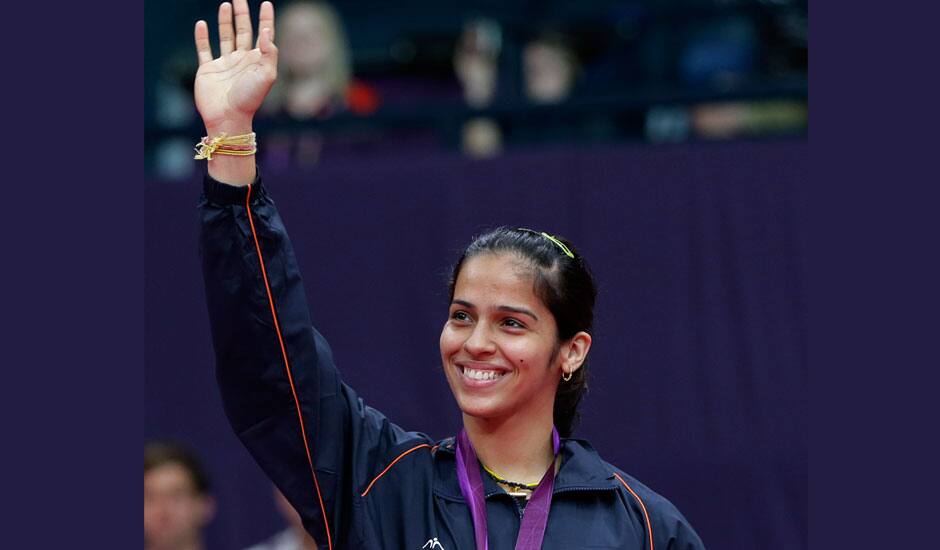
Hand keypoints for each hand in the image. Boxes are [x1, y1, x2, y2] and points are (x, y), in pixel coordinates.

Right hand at [194, 0, 276, 134]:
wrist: (228, 117)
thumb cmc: (250, 98)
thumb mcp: (267, 75)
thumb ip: (270, 52)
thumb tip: (266, 31)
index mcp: (257, 61)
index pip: (263, 35)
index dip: (265, 19)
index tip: (266, 3)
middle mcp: (241, 60)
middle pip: (243, 31)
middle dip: (242, 14)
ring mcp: (224, 64)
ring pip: (225, 36)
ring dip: (225, 21)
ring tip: (226, 5)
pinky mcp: (208, 69)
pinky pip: (204, 49)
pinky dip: (202, 37)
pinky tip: (202, 24)